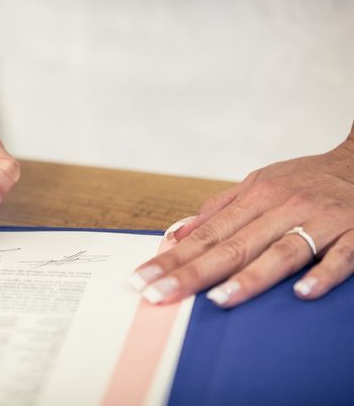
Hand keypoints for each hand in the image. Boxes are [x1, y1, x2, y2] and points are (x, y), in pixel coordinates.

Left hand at [130, 125, 353, 306]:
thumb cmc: (305, 179)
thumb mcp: (258, 183)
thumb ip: (219, 209)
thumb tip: (177, 233)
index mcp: (255, 197)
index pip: (206, 235)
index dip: (172, 258)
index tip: (143, 278)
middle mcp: (282, 208)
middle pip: (232, 246)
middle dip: (192, 273)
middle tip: (159, 294)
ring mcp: (320, 221)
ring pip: (281, 251)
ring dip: (251, 276)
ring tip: (218, 299)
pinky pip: (340, 256)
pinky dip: (323, 273)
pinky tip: (302, 292)